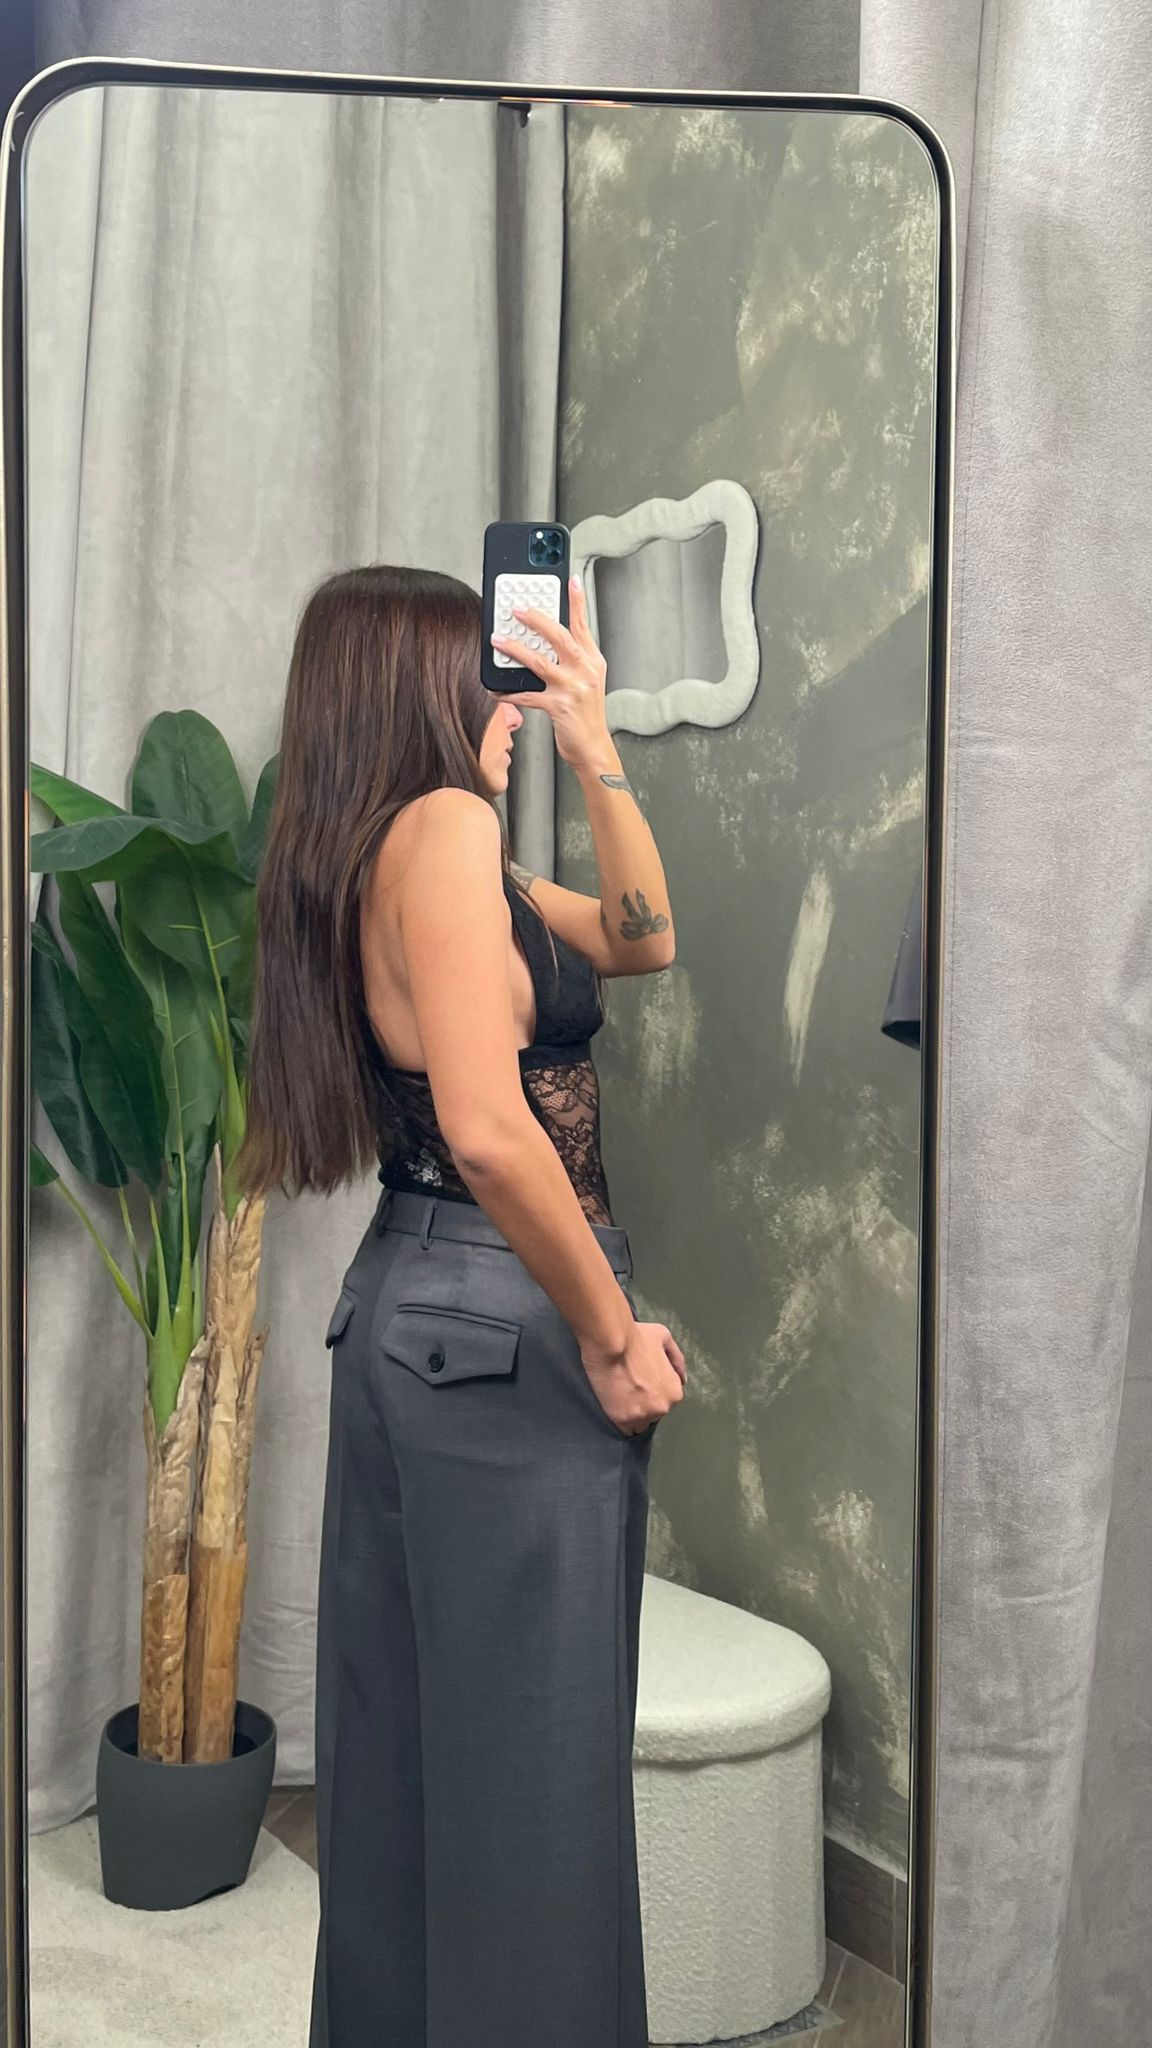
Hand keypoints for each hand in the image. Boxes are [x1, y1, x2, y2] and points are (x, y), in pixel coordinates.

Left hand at [491, 575, 611, 772]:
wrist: (594, 747)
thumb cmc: (587, 714)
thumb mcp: (588, 681)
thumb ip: (573, 659)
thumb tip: (544, 640)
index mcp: (592, 661)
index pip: (583, 624)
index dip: (577, 600)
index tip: (570, 579)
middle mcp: (585, 671)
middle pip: (559, 636)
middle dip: (536, 619)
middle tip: (517, 609)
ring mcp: (573, 688)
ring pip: (540, 662)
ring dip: (515, 649)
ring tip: (497, 640)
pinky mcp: (559, 707)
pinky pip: (527, 695)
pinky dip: (508, 692)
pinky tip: (495, 688)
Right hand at [580, 1319, 686, 1436]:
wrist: (610, 1343)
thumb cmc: (637, 1338)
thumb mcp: (665, 1338)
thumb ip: (677, 1360)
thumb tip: (682, 1378)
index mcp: (675, 1392)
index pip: (666, 1399)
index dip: (653, 1390)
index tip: (641, 1382)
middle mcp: (662, 1408)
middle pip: (654, 1412)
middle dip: (644, 1403)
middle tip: (629, 1386)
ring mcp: (642, 1416)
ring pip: (639, 1423)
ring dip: (633, 1413)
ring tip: (620, 1396)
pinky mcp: (622, 1420)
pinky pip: (625, 1428)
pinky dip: (621, 1420)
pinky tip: (614, 1406)